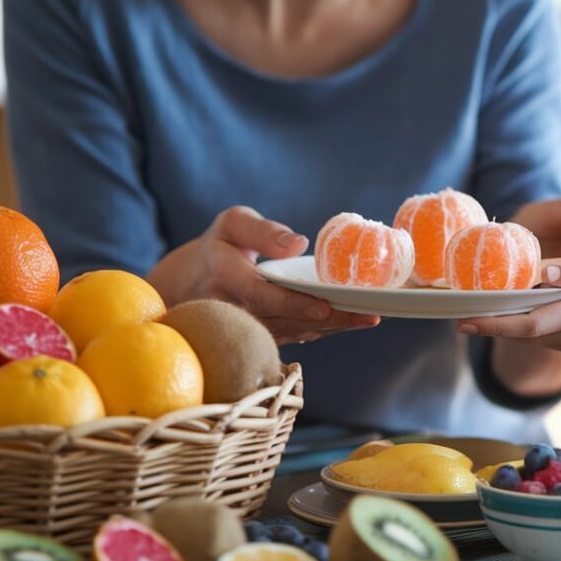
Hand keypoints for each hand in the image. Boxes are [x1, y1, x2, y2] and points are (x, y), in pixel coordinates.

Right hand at [147, 206, 378, 344]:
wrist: (191, 283)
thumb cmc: (221, 245)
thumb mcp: (233, 224)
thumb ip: (262, 231)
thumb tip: (297, 244)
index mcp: (224, 276)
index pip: (260, 295)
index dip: (293, 303)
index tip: (325, 305)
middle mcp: (233, 310)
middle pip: (285, 321)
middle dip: (328, 320)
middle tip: (367, 314)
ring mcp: (247, 329)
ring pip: (293, 333)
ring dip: (332, 328)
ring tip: (368, 317)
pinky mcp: (261, 337)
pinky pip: (295, 336)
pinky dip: (324, 330)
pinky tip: (353, 321)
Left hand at [457, 257, 560, 352]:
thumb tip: (543, 271)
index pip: (528, 324)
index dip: (494, 324)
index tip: (465, 320)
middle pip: (521, 334)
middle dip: (487, 327)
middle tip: (454, 319)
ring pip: (528, 336)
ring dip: (500, 327)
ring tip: (469, 312)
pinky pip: (538, 335)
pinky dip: (517, 326)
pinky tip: (501, 314)